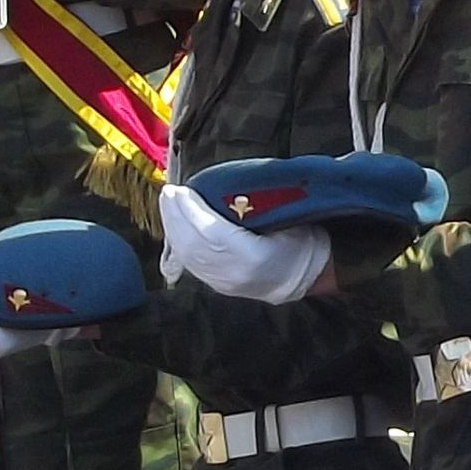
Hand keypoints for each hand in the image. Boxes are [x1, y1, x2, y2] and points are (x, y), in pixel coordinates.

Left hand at [157, 183, 329, 305]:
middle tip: (169, 192)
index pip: (214, 233)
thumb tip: (223, 184)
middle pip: (195, 244)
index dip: (193, 212)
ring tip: (168, 204)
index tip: (181, 190)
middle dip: (177, 216)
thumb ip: (255, 206)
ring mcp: (224, 283)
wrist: (303, 277)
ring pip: (189, 255)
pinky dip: (178, 242)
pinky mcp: (217, 285)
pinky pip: (190, 263)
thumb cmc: (300, 242)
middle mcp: (235, 274)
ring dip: (173, 227)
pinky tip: (174, 226)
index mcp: (256, 257)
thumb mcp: (286, 219)